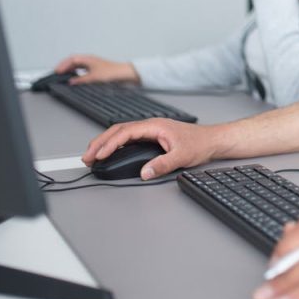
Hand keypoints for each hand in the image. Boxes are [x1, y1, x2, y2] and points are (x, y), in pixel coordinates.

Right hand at [54, 54, 138, 83]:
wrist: (125, 74)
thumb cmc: (112, 73)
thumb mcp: (94, 78)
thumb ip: (81, 80)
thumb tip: (71, 82)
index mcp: (88, 59)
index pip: (71, 60)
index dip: (63, 65)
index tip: (57, 71)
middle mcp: (90, 60)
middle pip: (73, 61)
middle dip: (64, 66)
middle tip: (57, 73)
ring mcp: (93, 64)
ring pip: (78, 65)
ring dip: (70, 69)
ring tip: (63, 75)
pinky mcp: (96, 69)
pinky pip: (82, 69)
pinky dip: (76, 72)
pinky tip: (75, 77)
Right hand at [80, 118, 216, 179]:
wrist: (211, 140)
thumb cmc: (199, 143)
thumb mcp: (182, 156)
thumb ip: (162, 164)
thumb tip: (145, 172)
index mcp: (155, 126)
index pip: (125, 132)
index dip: (109, 143)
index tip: (99, 155)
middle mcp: (150, 126)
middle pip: (118, 130)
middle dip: (100, 143)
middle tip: (87, 157)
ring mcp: (150, 131)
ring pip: (121, 133)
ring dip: (105, 143)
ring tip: (92, 155)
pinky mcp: (151, 137)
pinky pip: (128, 138)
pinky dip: (115, 144)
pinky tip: (109, 152)